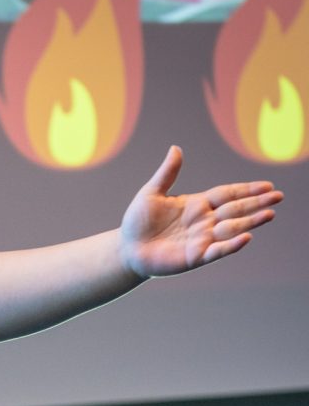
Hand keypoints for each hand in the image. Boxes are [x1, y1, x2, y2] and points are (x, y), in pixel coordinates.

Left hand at [119, 146, 282, 278]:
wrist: (127, 248)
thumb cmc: (138, 221)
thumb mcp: (151, 193)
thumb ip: (167, 173)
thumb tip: (175, 148)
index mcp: (197, 204)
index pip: (227, 194)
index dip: (247, 190)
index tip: (268, 185)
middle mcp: (204, 221)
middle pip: (235, 209)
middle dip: (256, 203)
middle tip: (278, 196)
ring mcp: (202, 239)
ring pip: (231, 228)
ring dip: (250, 222)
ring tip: (270, 214)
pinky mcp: (196, 256)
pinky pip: (218, 250)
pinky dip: (232, 245)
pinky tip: (246, 237)